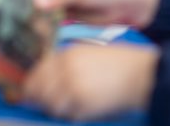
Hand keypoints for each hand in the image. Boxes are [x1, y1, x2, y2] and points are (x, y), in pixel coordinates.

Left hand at [24, 45, 159, 119]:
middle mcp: (66, 70)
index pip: (38, 72)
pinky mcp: (84, 106)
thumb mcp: (87, 53)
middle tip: (39, 103)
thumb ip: (66, 63)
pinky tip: (76, 110)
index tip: (29, 90)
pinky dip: (68, 115)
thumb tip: (48, 77)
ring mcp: (74, 89)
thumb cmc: (118, 63)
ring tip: (63, 106)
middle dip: (37, 98)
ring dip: (53, 108)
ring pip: (51, 105)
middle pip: (39, 89)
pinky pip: (67, 115)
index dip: (31, 84)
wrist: (140, 75)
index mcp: (67, 55)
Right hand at [30, 0, 160, 27]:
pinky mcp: (70, 9)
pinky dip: (48, 21)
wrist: (131, 3)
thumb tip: (35, 0)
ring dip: (38, 13)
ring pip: (45, 4)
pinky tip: (40, 30)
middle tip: (19, 17)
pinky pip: (54, 15)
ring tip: (27, 26)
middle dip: (30, 2)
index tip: (15, 3)